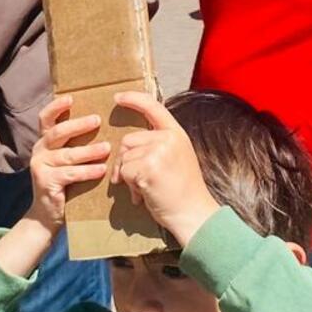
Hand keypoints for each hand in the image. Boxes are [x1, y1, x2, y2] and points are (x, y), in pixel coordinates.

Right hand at [24, 98, 111, 231]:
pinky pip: (69, 174)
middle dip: (78, 125)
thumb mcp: (66, 160)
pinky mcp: (46, 182)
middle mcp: (39, 150)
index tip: (71, 98)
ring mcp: (40, 166)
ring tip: (107, 148)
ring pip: (67, 154)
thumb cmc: (64, 182)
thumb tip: (101, 123)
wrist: (48, 214)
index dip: (56, 107)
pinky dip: (87, 171)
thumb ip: (75, 143)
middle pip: (57, 132)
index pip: (45, 118)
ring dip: (89, 151)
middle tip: (97, 120)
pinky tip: (101, 170)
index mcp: (45, 141)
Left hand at [110, 92, 220, 247]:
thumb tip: (127, 146)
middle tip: (140, 181)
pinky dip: (130, 187)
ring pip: (124, 158)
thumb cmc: (183, 192)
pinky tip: (144, 195)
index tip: (118, 97)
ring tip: (147, 189)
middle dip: (126, 161)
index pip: (153, 107)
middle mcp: (168, 138)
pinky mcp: (149, 167)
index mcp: (177, 133)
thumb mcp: (177, 158)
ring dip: (128, 177)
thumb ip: (158, 145)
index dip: (133, 99)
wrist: (193, 214)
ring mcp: (159, 151)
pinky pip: (125, 172)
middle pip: (128, 140)